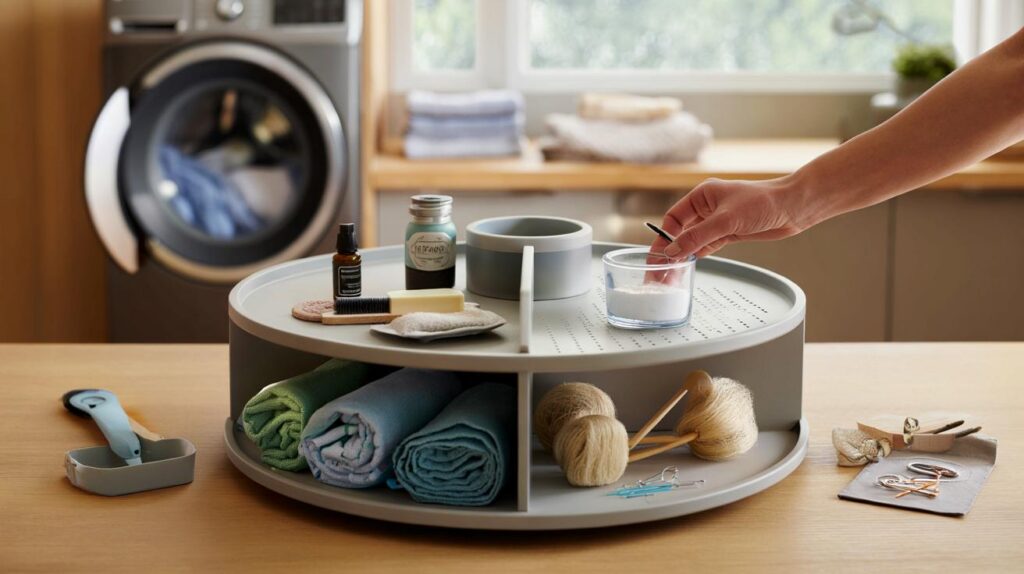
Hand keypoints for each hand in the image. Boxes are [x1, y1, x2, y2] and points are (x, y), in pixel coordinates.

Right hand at [654, 176, 806, 258]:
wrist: (793, 208)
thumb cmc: (763, 202)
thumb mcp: (726, 220)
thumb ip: (697, 237)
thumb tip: (672, 251)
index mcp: (701, 195)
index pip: (673, 218)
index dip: (664, 237)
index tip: (658, 255)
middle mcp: (706, 208)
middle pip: (680, 232)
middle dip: (669, 250)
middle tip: (659, 270)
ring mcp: (717, 222)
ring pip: (692, 241)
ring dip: (682, 256)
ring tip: (671, 274)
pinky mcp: (728, 233)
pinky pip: (705, 246)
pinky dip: (696, 256)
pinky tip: (687, 266)